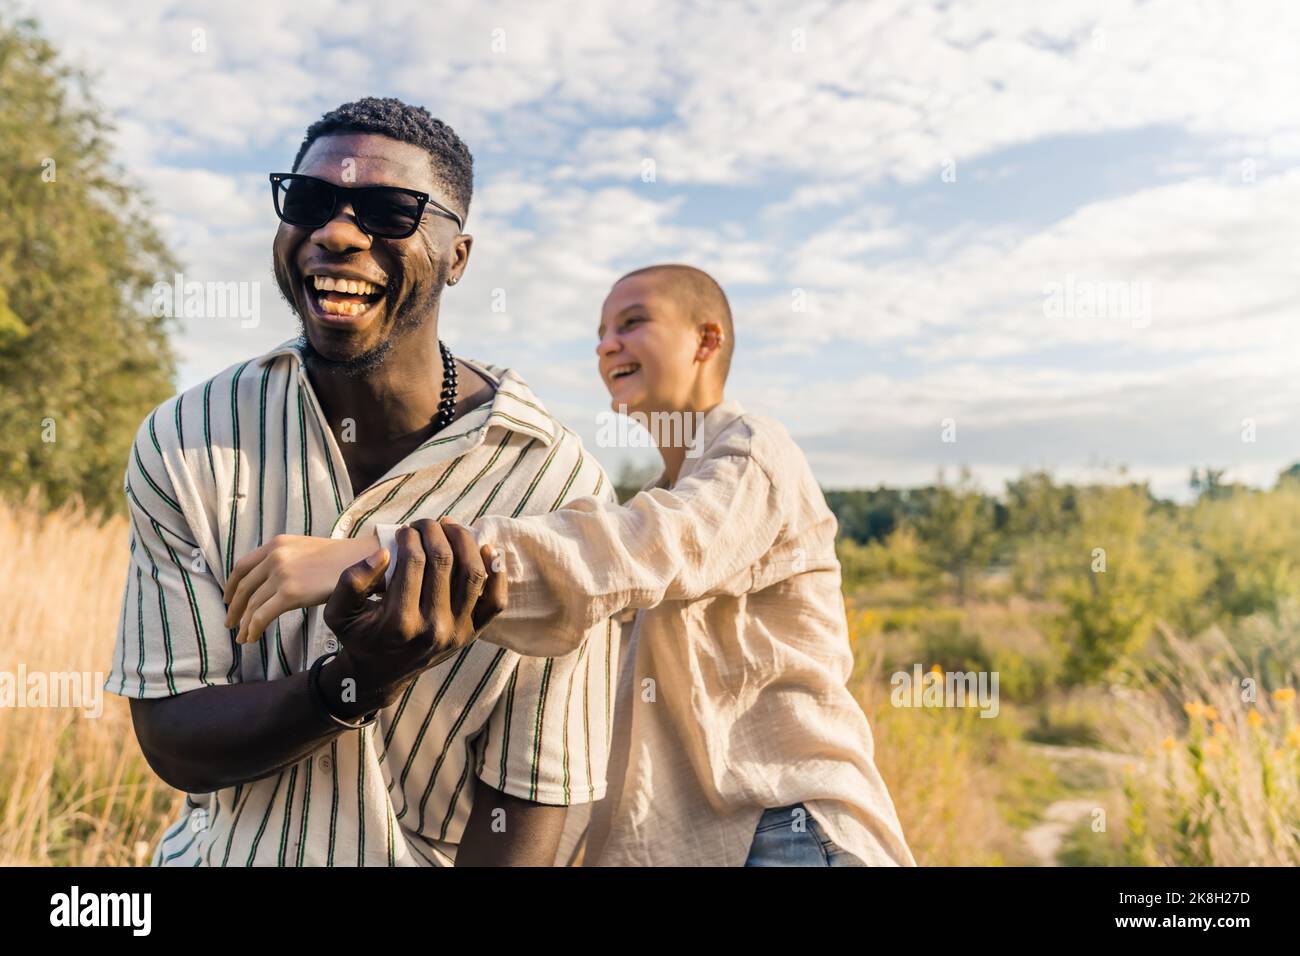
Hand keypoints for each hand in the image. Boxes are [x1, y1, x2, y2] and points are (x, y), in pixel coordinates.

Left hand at [223, 534, 376, 644]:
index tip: (228, 599)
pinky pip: (262, 615)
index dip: (231, 586)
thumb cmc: (341, 560)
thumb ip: (286, 559)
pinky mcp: (290, 593)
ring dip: (244, 624)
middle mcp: (274, 556)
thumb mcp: (306, 550)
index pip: (242, 566)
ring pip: (252, 604)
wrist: (363, 561)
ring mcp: (281, 574)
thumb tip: (273, 582)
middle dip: (234, 608)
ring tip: (243, 637)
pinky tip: (253, 638)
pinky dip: (254, 628)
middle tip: (230, 624)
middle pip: (243, 587)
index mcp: (277, 544)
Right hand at [320, 518, 506, 714]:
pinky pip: (495, 601)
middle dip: (435, 532)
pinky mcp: (472, 634)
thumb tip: (383, 553)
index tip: (405, 530)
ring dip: (465, 542)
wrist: (380, 675)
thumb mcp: (339, 612)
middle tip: (426, 523)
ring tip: (450, 527)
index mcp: (400, 622)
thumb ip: (352, 580)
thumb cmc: (359, 636)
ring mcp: (457, 632)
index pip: (414, 562)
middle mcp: (433, 628)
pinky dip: (496, 572)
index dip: (411, 537)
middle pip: (445, 562)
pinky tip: (485, 548)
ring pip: (473, 574)